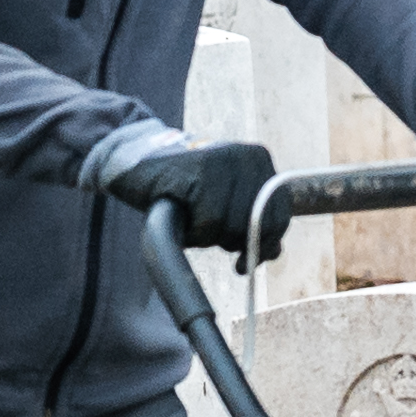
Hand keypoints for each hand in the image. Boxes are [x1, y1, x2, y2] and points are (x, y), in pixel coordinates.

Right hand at [95, 130, 279, 254]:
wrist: (136, 160)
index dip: (263, 245)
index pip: (279, 216)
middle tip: (205, 230)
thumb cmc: (181, 187)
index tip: (243, 260)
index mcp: (259, 160)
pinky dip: (193, 232)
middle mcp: (247, 156)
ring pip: (231, 226)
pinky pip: (208, 221)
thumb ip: (251, 222)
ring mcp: (225, 159)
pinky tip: (181, 213)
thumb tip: (274, 252)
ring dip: (207, 236)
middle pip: (256, 226)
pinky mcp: (200, 169)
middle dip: (231, 240)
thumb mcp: (223, 202)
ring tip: (190, 216)